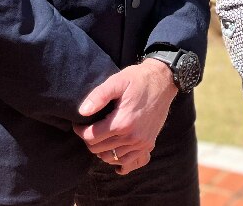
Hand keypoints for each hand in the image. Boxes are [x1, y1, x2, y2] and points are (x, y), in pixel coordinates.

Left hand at [73, 59, 177, 174]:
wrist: (163, 81)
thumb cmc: (138, 79)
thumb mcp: (117, 81)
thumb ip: (99, 96)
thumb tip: (82, 112)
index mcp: (122, 122)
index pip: (91, 137)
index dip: (80, 131)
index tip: (79, 124)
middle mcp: (132, 137)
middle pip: (99, 150)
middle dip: (89, 140)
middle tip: (89, 128)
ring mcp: (141, 143)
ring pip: (111, 158)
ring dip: (102, 150)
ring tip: (100, 136)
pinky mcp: (148, 144)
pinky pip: (129, 162)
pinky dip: (118, 160)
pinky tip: (114, 152)